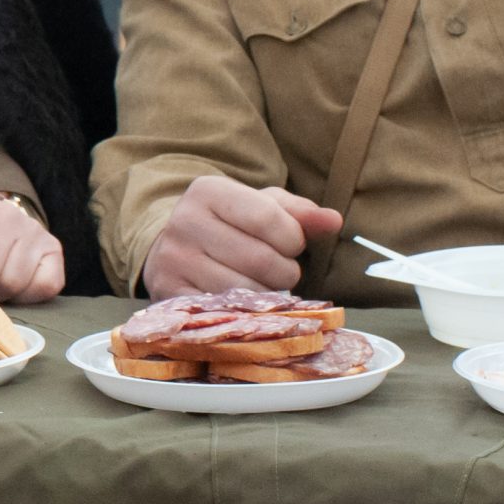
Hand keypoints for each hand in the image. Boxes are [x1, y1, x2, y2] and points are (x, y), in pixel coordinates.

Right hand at [140, 175, 341, 298]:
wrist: (170, 247)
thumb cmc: (227, 225)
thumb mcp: (260, 207)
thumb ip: (299, 213)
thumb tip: (334, 221)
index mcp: (209, 191)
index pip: (268, 218)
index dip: (293, 239)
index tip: (290, 245)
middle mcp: (184, 221)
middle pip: (260, 259)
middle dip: (284, 271)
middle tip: (279, 270)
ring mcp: (172, 260)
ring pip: (244, 291)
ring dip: (267, 295)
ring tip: (261, 285)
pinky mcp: (168, 293)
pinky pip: (224, 312)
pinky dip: (244, 312)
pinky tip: (243, 302)